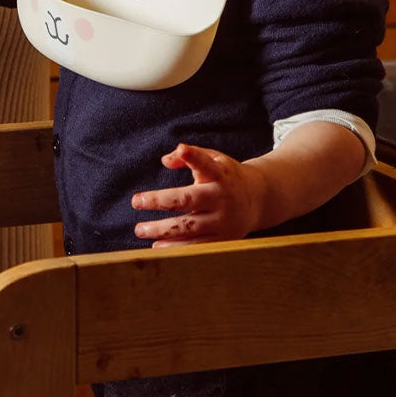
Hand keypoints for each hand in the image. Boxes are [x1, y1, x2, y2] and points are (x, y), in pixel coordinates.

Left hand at [130, 143, 265, 246]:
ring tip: (140, 229)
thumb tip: (166, 160)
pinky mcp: (223, 238)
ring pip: (189, 227)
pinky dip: (176, 247)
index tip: (181, 149)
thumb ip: (191, 156)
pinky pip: (197, 246)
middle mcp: (222, 197)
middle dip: (160, 200)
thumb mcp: (215, 159)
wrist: (259, 199)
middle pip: (188, 200)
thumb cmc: (228, 176)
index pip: (206, 163)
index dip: (193, 156)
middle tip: (136, 201)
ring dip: (162, 229)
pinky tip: (157, 245)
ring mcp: (223, 220)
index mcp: (220, 174)